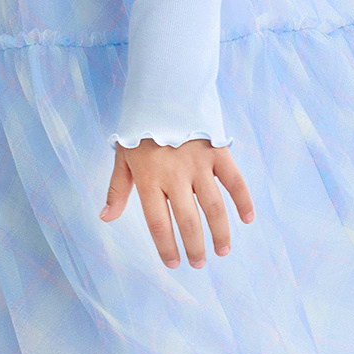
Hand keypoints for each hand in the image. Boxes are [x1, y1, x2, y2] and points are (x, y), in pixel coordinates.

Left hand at [98, 137, 254, 267]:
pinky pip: (234, 180)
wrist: (164, 89)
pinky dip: (243, 200)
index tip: (173, 263)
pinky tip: (247, 219)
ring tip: (222, 250)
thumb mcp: (122, 154)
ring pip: (213, 207)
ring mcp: (198, 164)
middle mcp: (174, 175)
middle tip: (199, 263)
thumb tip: (106, 217)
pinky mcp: (217, 151)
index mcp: (149, 178)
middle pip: (187, 221)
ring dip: (220, 232)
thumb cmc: (141, 126)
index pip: (158, 223)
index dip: (166, 247)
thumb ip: (117, 188)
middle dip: (194, 246)